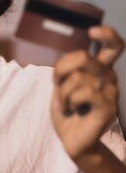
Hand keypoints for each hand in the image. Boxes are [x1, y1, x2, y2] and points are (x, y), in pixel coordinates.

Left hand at [51, 26, 123, 160]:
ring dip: (62, 91)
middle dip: (60, 70)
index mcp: (100, 69)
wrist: (73, 140)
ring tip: (66, 104)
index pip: (114, 45)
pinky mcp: (108, 107)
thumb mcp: (62, 84)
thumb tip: (69, 59)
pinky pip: (83, 91)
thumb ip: (68, 69)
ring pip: (77, 76)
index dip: (106, 34)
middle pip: (82, 56)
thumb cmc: (67, 111)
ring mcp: (111, 92)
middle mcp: (109, 77)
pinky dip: (69, 100)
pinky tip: (71, 109)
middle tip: (57, 85)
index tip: (91, 32)